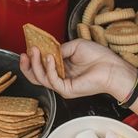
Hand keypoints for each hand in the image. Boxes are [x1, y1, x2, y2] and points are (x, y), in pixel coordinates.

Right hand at [19, 39, 137, 102]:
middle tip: (25, 53)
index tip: (27, 48)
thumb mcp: (75, 46)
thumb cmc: (98, 56)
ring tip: (35, 51)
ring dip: (36, 64)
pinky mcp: (67, 90)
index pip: (41, 67)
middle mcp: (60, 78)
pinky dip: (49, 69)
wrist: (112, 67)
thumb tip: (46, 49)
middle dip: (28, 65)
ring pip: (41, 79)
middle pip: (36, 77)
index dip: (32, 59)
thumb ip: (59, 49)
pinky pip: (52, 81)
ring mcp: (62, 86)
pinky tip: (50, 58)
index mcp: (61, 69)